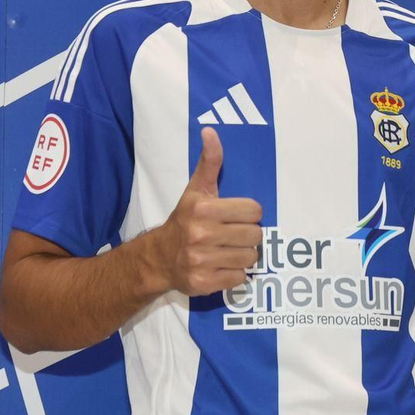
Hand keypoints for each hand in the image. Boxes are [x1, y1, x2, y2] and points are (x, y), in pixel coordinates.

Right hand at [151, 127, 263, 296]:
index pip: (254, 211)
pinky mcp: (203, 283)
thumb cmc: (185, 219)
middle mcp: (201, 234)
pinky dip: (234, 273)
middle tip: (233, 234)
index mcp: (204, 209)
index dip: (248, 214)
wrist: (159, 257)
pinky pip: (239, 278)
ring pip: (249, 258)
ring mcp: (202, 260)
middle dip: (247, 235)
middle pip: (255, 236)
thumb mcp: (196, 189)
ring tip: (228, 250)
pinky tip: (220, 265)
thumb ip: (210, 161)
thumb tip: (210, 131)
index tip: (236, 216)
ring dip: (242, 255)